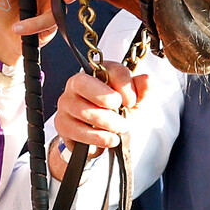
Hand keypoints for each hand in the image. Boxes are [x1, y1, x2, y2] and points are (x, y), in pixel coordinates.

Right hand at [49, 61, 150, 180]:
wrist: (104, 138)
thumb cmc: (119, 113)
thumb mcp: (134, 102)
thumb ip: (141, 90)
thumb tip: (147, 79)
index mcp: (97, 71)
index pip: (110, 69)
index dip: (124, 86)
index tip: (132, 101)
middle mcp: (77, 82)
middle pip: (84, 83)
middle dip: (106, 99)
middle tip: (123, 113)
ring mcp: (67, 103)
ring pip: (84, 110)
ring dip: (108, 123)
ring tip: (120, 129)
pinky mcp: (62, 123)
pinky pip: (78, 130)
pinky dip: (98, 137)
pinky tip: (110, 139)